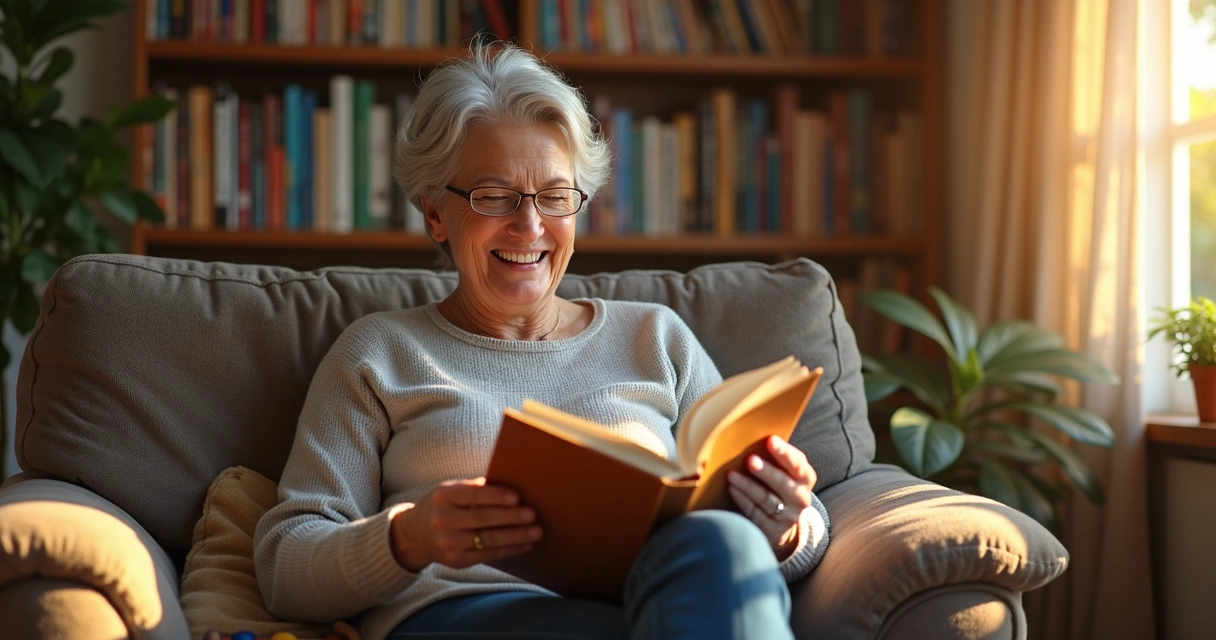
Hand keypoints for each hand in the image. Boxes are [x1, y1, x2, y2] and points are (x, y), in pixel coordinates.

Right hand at [389, 477, 542, 571]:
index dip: (496, 495)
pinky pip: (488, 555)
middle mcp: (443, 520)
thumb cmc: (443, 506)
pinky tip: (525, 544)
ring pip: (488, 539)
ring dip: (516, 536)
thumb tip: (512, 486)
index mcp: (443, 496)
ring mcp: (448, 543)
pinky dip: (509, 550)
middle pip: (483, 518)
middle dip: (511, 517)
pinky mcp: (456, 561)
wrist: (415, 534)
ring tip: (536, 531)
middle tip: (533, 513)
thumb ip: (476, 488)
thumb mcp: (451, 491)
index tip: (517, 496)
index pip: (472, 494)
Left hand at [726, 436, 817, 554]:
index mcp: (805, 477)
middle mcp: (801, 498)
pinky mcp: (774, 532)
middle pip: (783, 483)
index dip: (784, 452)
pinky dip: (743, 500)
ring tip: (731, 474)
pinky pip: (756, 514)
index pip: (797, 463)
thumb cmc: (778, 485)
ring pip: (767, 499)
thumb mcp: (783, 472)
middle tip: (749, 459)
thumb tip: (750, 437)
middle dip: (766, 471)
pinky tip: (732, 489)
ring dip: (748, 485)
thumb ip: (774, 457)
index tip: (770, 440)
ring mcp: (789, 517)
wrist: (783, 521)